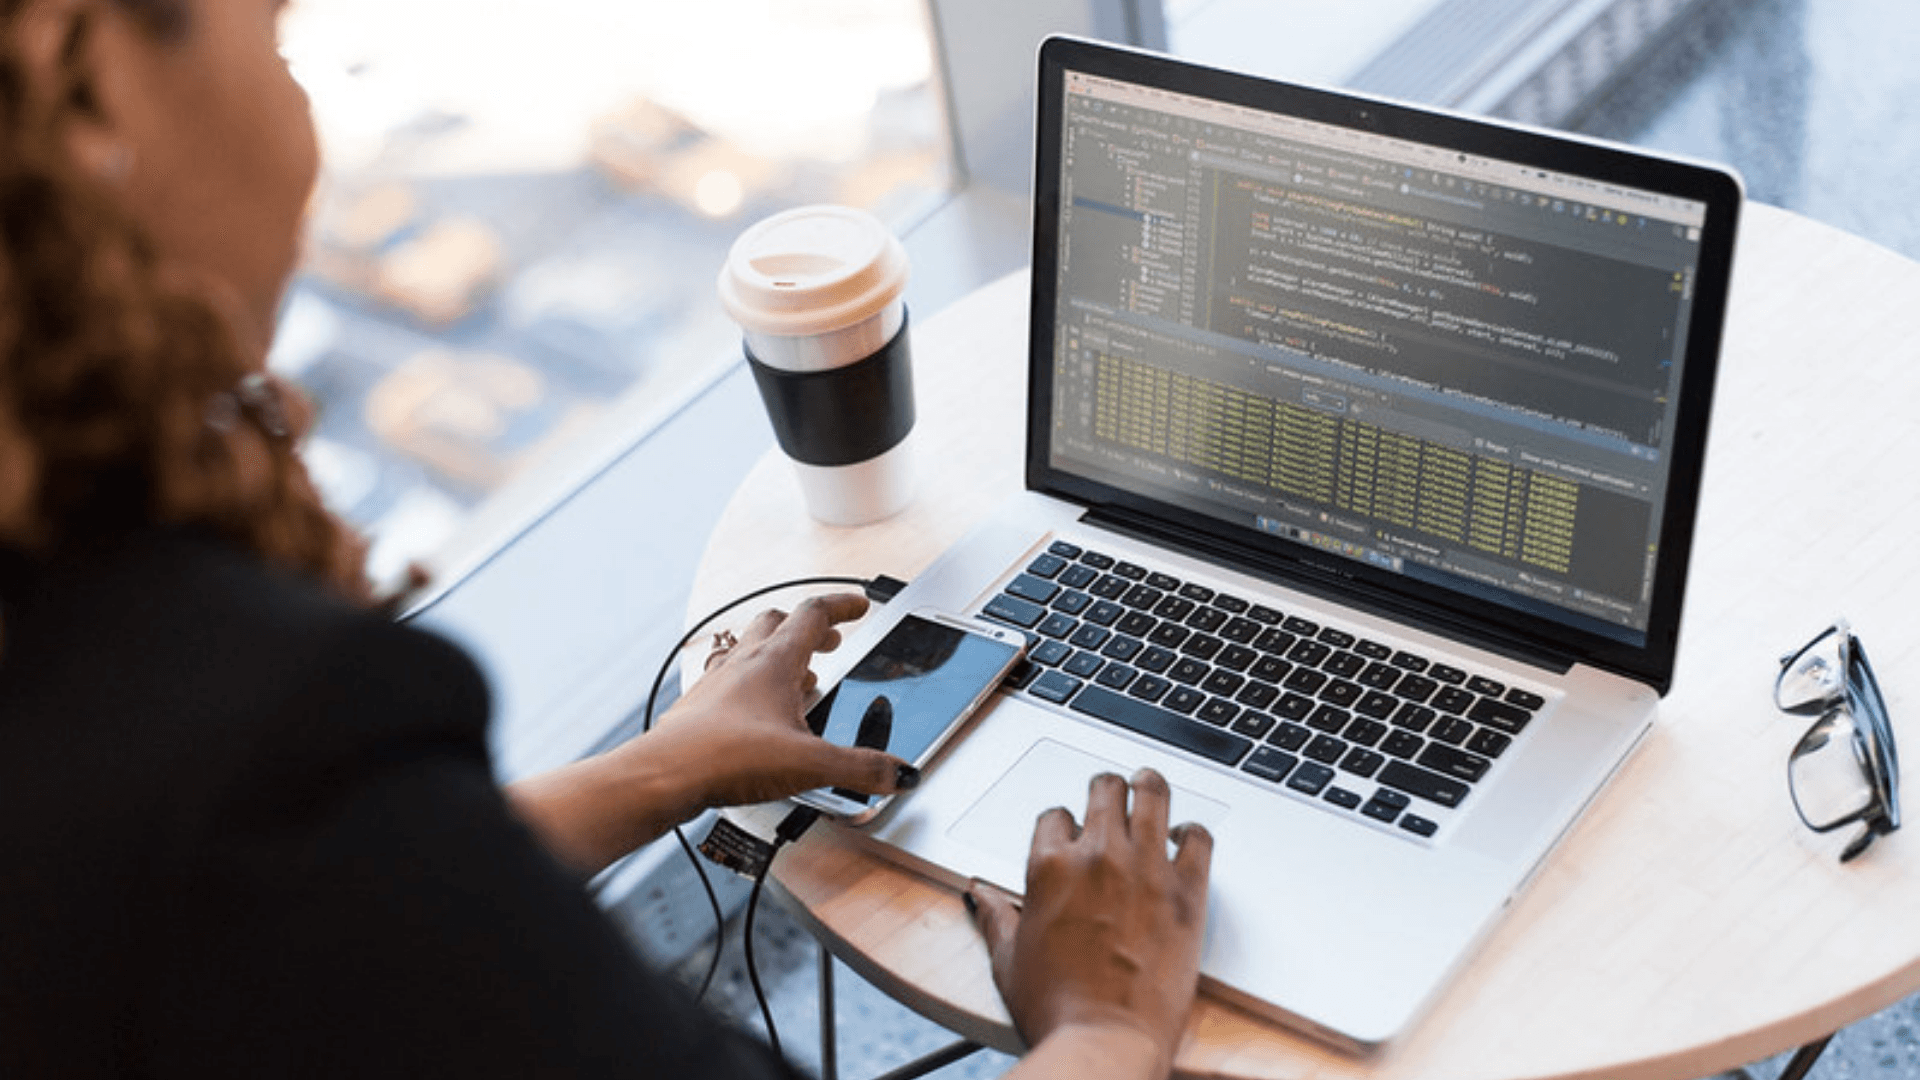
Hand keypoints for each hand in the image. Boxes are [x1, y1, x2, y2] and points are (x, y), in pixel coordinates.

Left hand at [646, 593, 914, 813]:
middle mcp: (743, 664)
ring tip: (799, 679)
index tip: (859, 604)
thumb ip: (861, 768)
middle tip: (830, 642)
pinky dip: (750, 686)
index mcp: (774, 661)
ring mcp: (717, 683)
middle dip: (808, 628)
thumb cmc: (727, 757)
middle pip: (777, 622)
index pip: (814, 614)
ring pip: (750, 649)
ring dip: (778, 655)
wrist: (664, 775)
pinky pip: (729, 681)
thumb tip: (899, 772)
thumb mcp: (810, 764)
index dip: (842, 605)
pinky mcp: (700, 709)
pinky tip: (759, 715)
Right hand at [968, 769, 1212, 1079]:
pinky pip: (1198, 837)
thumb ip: (994, 916)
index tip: (1071, 837)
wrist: (1106, 1039)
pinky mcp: (1187, 891)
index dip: (1063, 825)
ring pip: (1152, 794)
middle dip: (1106, 790)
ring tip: (1149, 786)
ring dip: (1149, 787)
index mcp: (1050, 866)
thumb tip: (976, 894)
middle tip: (1112, 797)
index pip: (1055, 816)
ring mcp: (1146, 868)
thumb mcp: (1008, 959)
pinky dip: (1193, 832)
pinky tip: (1186, 837)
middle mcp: (1098, 855)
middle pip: (1105, 789)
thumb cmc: (1057, 1006)